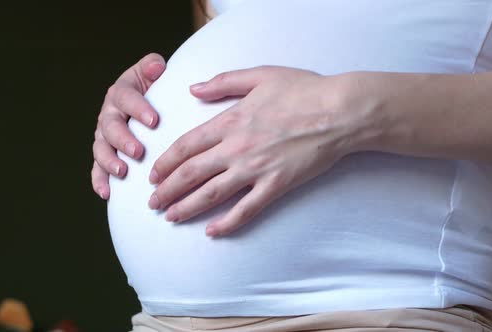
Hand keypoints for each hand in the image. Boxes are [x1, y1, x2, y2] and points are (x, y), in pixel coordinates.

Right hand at [91, 53, 165, 199]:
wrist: (148, 102)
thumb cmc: (155, 87)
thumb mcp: (154, 72)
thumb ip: (153, 66)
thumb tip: (157, 66)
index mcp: (121, 92)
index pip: (126, 98)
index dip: (138, 108)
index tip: (154, 121)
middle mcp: (109, 113)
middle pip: (110, 126)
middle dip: (123, 139)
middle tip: (138, 151)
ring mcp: (104, 135)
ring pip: (101, 148)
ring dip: (109, 161)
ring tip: (122, 172)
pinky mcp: (105, 153)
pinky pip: (97, 168)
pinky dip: (100, 181)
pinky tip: (106, 193)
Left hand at [148, 66, 361, 237]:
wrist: (339, 111)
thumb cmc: (303, 90)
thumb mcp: (260, 75)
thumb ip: (223, 82)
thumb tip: (193, 88)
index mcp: (230, 121)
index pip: (186, 146)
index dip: (165, 163)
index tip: (153, 175)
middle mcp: (237, 148)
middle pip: (191, 174)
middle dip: (167, 191)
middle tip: (152, 204)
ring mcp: (256, 169)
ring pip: (212, 194)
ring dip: (187, 208)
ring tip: (171, 218)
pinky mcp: (277, 185)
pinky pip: (247, 209)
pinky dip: (228, 223)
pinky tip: (213, 232)